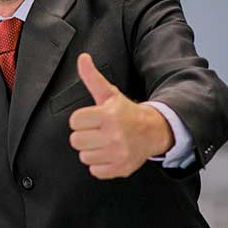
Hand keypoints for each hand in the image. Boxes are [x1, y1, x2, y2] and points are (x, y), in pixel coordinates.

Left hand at [68, 53, 175, 178]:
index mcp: (108, 115)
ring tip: (104, 142)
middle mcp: (115, 135)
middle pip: (76, 141)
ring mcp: (119, 153)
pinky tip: (109, 153)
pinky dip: (100, 164)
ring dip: (91, 150)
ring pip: (84, 156)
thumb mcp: (109, 94)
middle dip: (84, 135)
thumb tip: (82, 58)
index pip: (74, 121)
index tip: (91, 118)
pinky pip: (95, 170)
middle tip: (97, 131)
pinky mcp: (122, 168)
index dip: (80, 120)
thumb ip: (92, 77)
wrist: (153, 131)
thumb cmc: (126, 112)